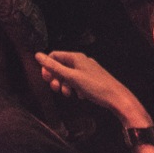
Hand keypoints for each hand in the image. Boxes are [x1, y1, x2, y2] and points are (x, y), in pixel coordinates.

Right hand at [33, 50, 148, 123]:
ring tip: (69, 94)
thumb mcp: (71, 77)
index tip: (46, 80)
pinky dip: (75, 89)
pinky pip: (77, 83)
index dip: (47, 67)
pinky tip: (80, 96)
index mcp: (76, 57)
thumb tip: (37, 55)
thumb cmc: (94, 86)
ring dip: (65, 85)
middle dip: (56, 78)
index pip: (54, 56)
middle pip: (60, 67)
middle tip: (56, 89)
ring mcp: (87, 70)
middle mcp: (81, 61)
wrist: (116, 98)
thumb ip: (54, 67)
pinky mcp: (91, 80)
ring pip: (68, 76)